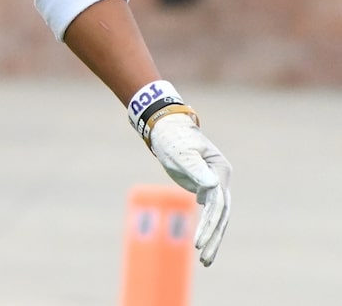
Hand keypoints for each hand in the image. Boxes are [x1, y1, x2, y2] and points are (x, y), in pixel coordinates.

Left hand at [148, 113, 232, 265]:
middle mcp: (221, 179)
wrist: (166, 128)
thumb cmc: (172, 138)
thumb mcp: (181, 152)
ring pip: (217, 216)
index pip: (218, 204)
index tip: (199, 243)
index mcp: (220, 170)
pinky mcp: (204, 188)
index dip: (209, 225)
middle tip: (205, 260)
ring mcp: (214, 185)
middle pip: (221, 214)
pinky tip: (203, 244)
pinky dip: (207, 227)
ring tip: (205, 260)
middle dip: (213, 238)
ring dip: (212, 237)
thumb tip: (212, 186)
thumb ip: (195, 168)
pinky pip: (209, 212)